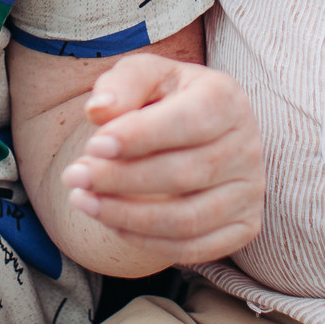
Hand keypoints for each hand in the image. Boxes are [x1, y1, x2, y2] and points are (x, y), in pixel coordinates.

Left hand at [59, 51, 262, 265]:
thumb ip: (123, 84)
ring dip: (127, 216)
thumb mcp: (146, 76)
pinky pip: (194, 247)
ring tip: (82, 201)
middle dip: (121, 179)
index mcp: (227, 99)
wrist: (196, 132)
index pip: (189, 122)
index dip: (140, 137)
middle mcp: (248, 146)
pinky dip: (147, 241)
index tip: (93, 146)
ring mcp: (250, 190)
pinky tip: (112, 223)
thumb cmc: (165, 99)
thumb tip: (98, 110)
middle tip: (74, 177)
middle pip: (184, 174)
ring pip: (187, 219)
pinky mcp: (245, 225)